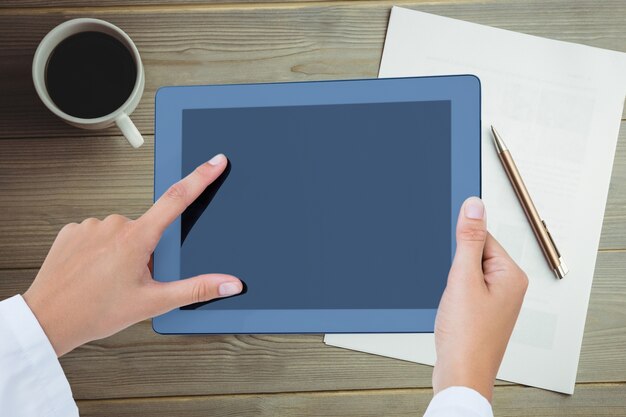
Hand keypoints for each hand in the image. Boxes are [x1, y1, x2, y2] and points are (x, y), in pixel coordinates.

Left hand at [23, 154, 242, 356]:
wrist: (48, 320)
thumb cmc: (94, 312)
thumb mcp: (154, 302)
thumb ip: (197, 289)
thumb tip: (229, 283)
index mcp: (137, 238)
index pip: (179, 198)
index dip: (201, 177)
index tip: (215, 162)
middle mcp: (114, 224)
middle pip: (147, 228)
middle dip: (147, 250)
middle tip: (132, 279)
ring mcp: (90, 225)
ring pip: (122, 233)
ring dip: (123, 251)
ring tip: (108, 279)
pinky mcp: (72, 230)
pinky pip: (97, 234)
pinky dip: (100, 250)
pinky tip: (93, 271)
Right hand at [432, 197, 527, 401]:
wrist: (461, 374)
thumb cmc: (467, 337)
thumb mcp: (463, 279)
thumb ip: (469, 240)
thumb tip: (475, 206)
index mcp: (512, 275)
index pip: (483, 238)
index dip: (460, 247)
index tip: (451, 259)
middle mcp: (509, 287)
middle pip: (474, 255)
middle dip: (455, 268)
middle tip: (453, 290)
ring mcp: (497, 301)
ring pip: (466, 274)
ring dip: (453, 283)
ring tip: (453, 305)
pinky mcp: (483, 312)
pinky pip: (465, 290)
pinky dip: (453, 296)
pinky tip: (451, 311)